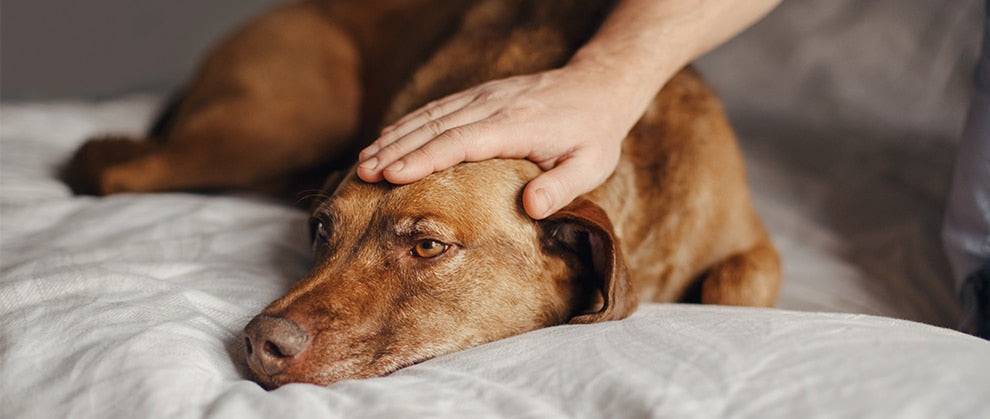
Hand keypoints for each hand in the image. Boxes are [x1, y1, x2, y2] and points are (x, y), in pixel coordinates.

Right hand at [356, 65, 640, 218]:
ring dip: (396, 137)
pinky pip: (438, 109)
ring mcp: (484, 97)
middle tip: (364, 174)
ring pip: (431, 116)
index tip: (392, 176)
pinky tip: (388, 139)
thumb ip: (562, 188)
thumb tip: (531, 209)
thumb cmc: (594, 134)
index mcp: (516, 126)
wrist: (598, 86)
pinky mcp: (481, 95)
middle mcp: (493, 106)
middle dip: (396, 150)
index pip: (460, 142)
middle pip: (435, 127)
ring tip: (365, 162)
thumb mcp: (591, 165)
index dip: (424, 159)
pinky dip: (409, 124)